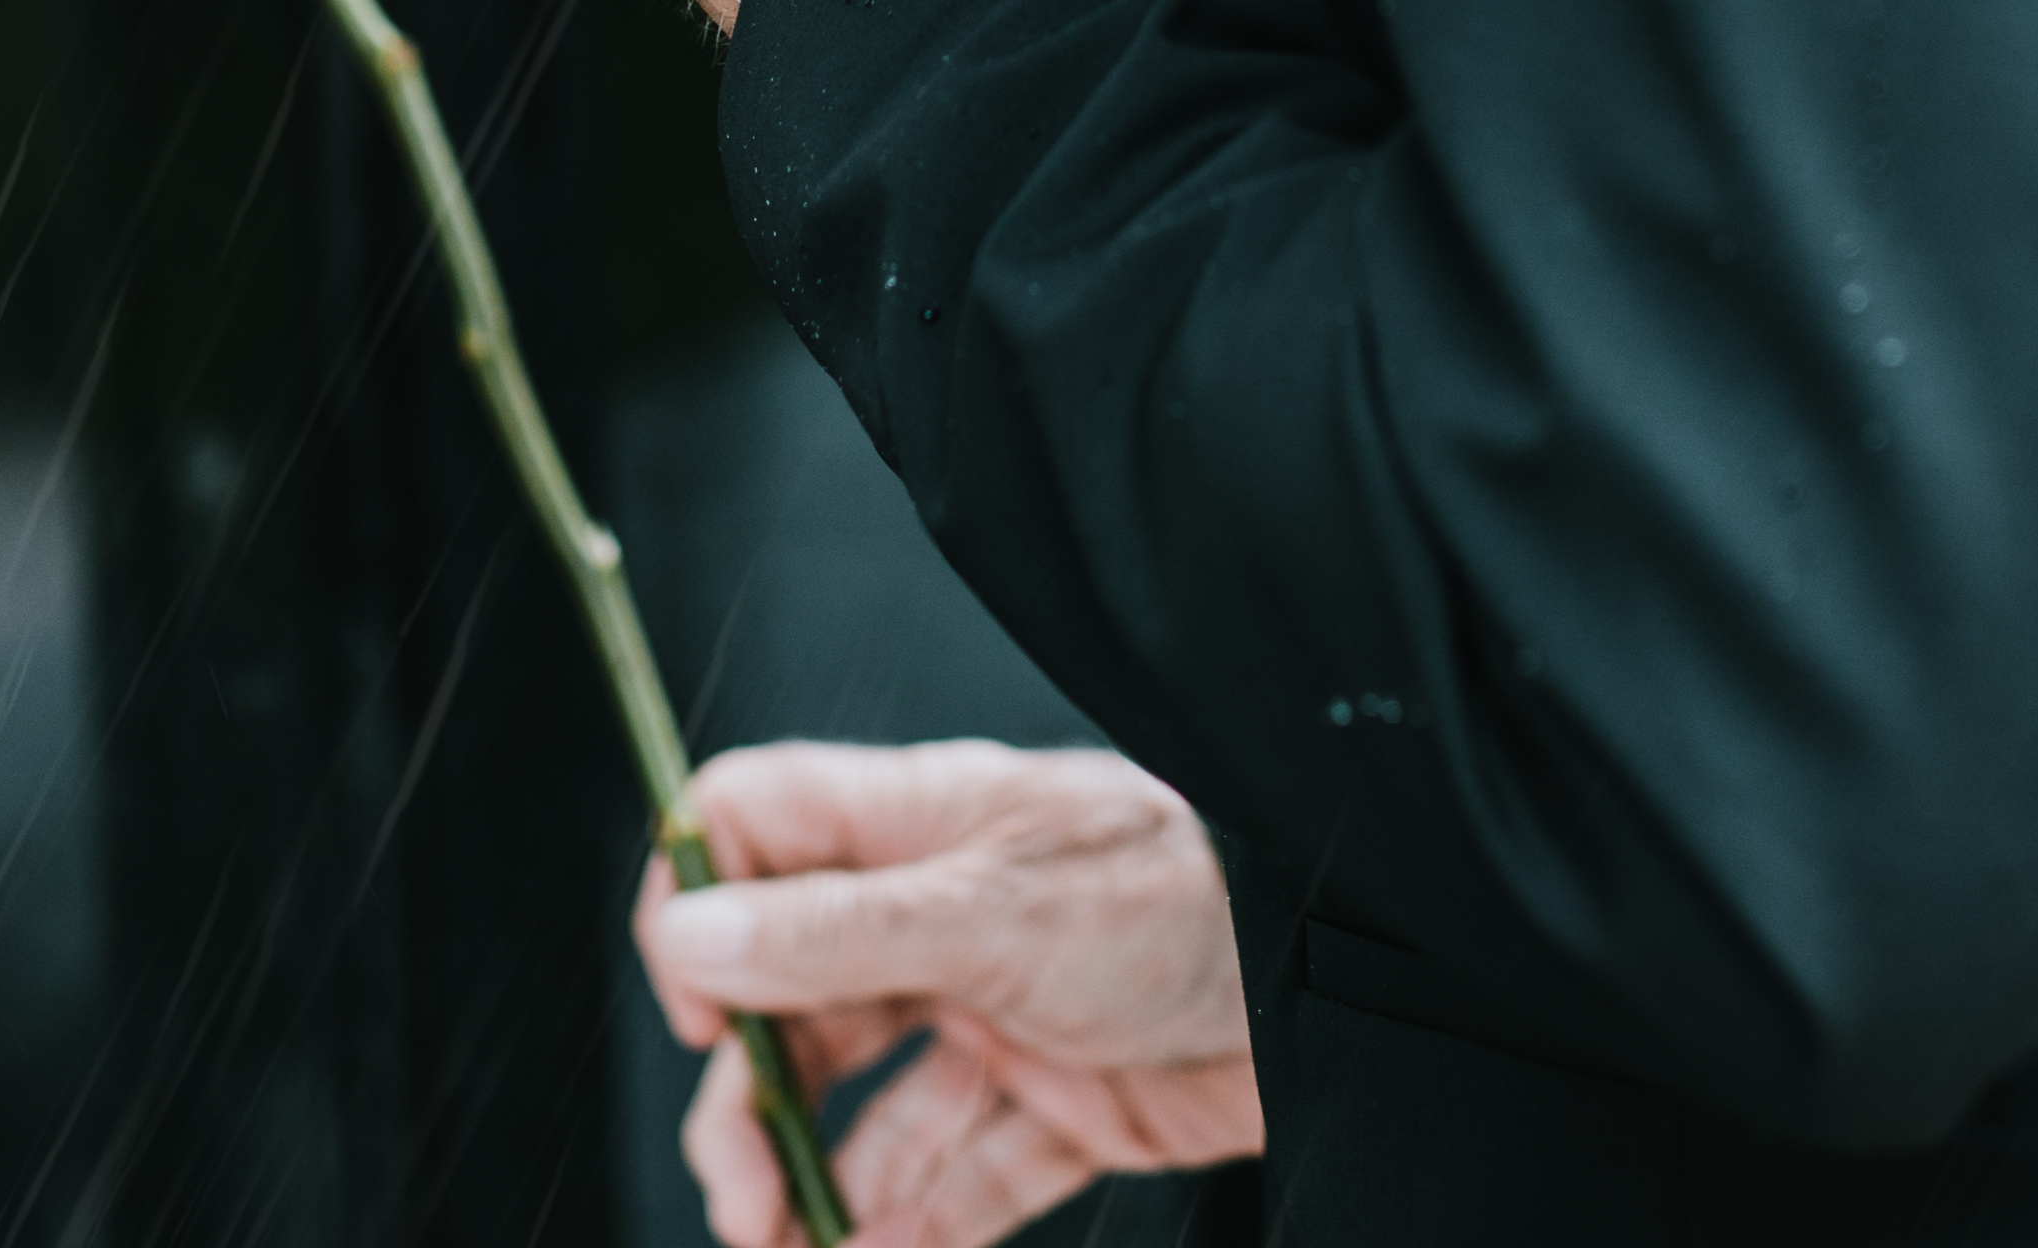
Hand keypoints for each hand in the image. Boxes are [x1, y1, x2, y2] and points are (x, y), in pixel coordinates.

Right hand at [633, 740, 1260, 1247]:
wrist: (1346, 978)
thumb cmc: (1190, 890)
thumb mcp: (999, 911)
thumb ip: (843, 937)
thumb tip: (691, 940)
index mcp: (921, 830)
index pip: (759, 834)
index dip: (701, 909)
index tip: (694, 1008)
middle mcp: (945, 920)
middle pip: (794, 1006)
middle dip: (751, 1104)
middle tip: (742, 1196)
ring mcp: (999, 1016)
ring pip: (869, 1111)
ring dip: (820, 1187)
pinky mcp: (1060, 1105)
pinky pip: (961, 1178)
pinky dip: (914, 1226)